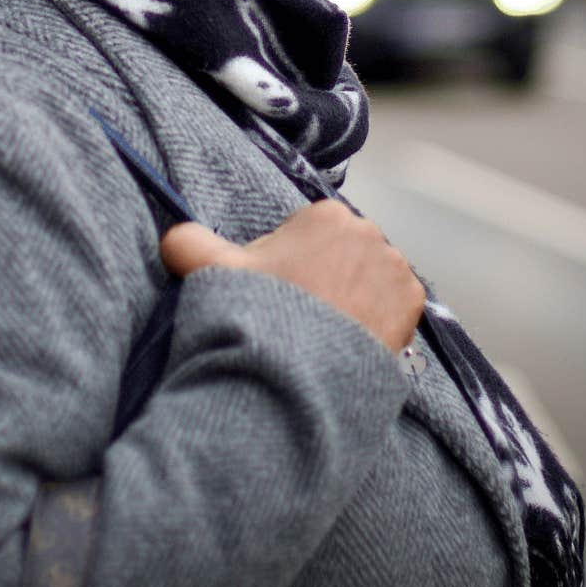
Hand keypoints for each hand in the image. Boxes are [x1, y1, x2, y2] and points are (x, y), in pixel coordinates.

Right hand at [160, 200, 424, 353]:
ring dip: (355, 297)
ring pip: (371, 278)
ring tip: (326, 331)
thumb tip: (173, 236)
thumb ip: (187, 241)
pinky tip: (353, 338)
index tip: (279, 291)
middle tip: (301, 316)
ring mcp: (395, 268)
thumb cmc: (256, 313)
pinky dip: (380, 320)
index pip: (310, 233)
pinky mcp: (413, 303)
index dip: (291, 264)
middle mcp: (368, 231)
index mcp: (324, 214)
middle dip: (327, 277)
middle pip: (344, 253)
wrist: (296, 372)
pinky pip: (396, 305)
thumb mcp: (210, 269)